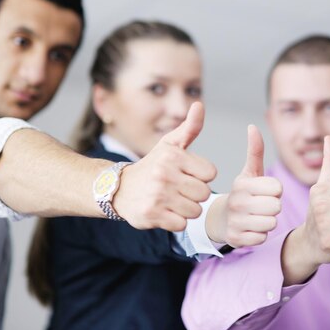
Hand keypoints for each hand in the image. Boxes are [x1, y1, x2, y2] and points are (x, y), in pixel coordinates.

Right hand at [114, 102, 216, 231]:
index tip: (188, 175)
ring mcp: (157, 196)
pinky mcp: (151, 215)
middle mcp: (164, 174)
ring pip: (195, 211)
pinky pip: (182, 225)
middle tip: (179, 190)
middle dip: (195, 194)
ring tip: (172, 201)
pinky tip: (165, 212)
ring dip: (187, 209)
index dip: (202, 176)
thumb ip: (190, 127)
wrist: (118, 188)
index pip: (211, 173)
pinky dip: (176, 221)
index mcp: (173, 156)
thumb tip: (199, 105)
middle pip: (204, 193)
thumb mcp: (170, 144)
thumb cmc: (153, 165)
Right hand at [207, 125, 281, 247]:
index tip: (265, 191)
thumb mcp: (249, 172)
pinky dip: (260, 235)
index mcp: (243, 184)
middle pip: (276, 207)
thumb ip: (255, 150)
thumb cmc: (242, 193)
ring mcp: (236, 222)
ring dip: (268, 221)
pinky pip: (262, 238)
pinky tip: (251, 228)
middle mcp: (237, 202)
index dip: (276, 190)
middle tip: (262, 205)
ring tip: (257, 216)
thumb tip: (252, 126)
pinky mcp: (236, 239)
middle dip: (273, 207)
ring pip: (271, 223)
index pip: (278, 188)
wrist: (220, 219)